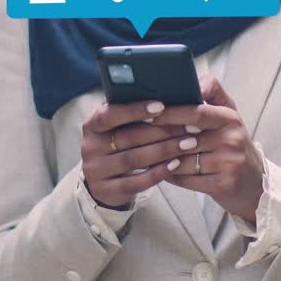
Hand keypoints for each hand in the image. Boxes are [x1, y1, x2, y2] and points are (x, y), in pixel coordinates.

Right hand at [80, 99, 195, 208]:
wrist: (102, 182)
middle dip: (163, 130)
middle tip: (190, 125)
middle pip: (129, 137)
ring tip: (189, 143)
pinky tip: (176, 164)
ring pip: (134, 159)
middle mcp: (90, 147)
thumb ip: (130, 109)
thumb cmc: (118, 144)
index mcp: (92, 124)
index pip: (110, 114)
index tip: (162, 106)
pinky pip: (136, 183)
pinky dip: (158, 172)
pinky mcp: (106, 191)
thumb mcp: (118, 126)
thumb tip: (160, 90)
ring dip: (165, 150)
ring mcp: (95, 171)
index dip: (135, 110)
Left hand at [150, 76, 264, 223]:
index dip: (171, 112)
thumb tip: (194, 80)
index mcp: (230, 118)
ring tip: (143, 154)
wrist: (255, 184)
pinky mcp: (223, 185)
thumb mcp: (229, 116)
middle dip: (158, 137)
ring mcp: (229, 163)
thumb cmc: (233, 144)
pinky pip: (186, 180)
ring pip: (182, 160)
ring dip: (161, 159)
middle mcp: (232, 139)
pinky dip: (171, 176)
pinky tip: (161, 172)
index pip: (197, 112)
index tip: (149, 112)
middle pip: (185, 137)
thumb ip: (212, 94)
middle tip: (135, 136)